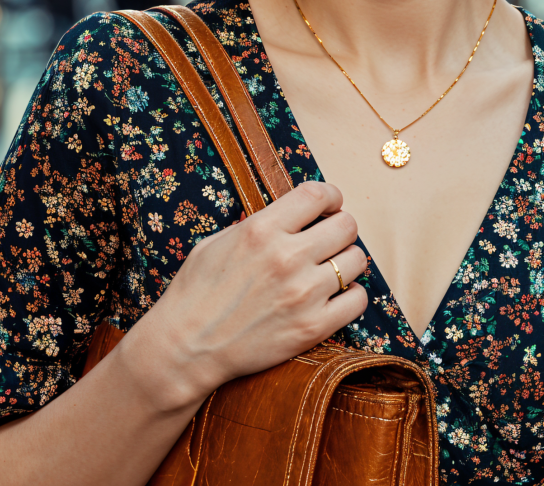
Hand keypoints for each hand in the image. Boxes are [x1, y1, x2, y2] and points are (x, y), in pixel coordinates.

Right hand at [123, 181, 368, 410]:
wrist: (185, 349)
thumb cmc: (195, 294)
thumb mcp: (216, 243)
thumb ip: (258, 226)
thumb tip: (291, 215)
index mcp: (261, 230)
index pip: (317, 195)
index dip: (330, 197)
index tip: (329, 206)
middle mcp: (287, 257)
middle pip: (346, 226)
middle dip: (341, 228)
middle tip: (331, 239)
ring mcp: (303, 293)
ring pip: (356, 260)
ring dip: (348, 261)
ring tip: (332, 269)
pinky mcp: (312, 328)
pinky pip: (358, 300)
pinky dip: (352, 295)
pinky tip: (336, 296)